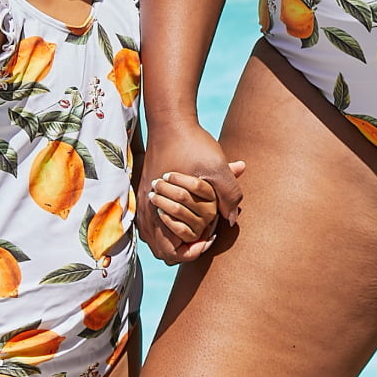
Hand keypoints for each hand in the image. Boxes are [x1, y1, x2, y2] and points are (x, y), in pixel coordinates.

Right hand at [139, 123, 243, 263]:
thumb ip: (229, 195)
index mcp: (161, 208)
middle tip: (204, 236)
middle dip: (185, 249)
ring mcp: (143, 204)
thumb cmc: (193, 144)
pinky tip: (184, 216)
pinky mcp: (143, 195)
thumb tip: (232, 220)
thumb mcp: (218, 168)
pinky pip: (151, 226)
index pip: (173, 254)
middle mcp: (147, 211)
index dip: (194, 251)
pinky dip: (166, 228)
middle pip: (164, 252)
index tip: (209, 237)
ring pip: (155, 240)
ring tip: (196, 227)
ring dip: (175, 239)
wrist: (170, 122)